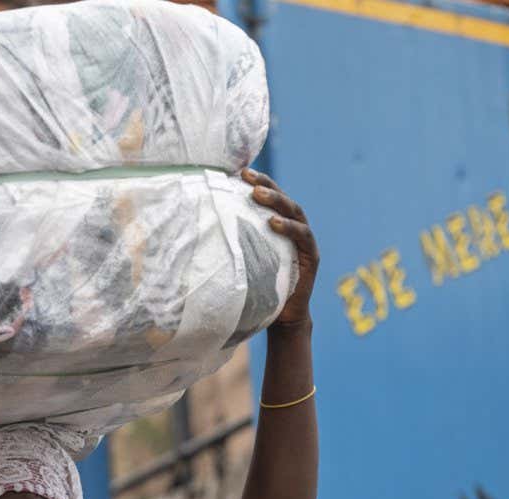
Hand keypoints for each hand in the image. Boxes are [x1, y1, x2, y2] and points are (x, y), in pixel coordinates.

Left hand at [244, 168, 317, 326]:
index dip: (258, 182)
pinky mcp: (311, 256)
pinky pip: (301, 237)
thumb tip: (197, 229)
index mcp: (279, 225)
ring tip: (257, 194)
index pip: (270, 198)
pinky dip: (288, 228)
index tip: (238, 172)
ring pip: (294, 214)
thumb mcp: (243, 259)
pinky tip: (272, 222)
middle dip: (266, 185)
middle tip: (247, 177)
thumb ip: (233, 242)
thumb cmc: (258, 285)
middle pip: (282, 200)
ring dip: (276, 201)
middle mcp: (294, 229)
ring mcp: (305, 241)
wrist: (280, 315)